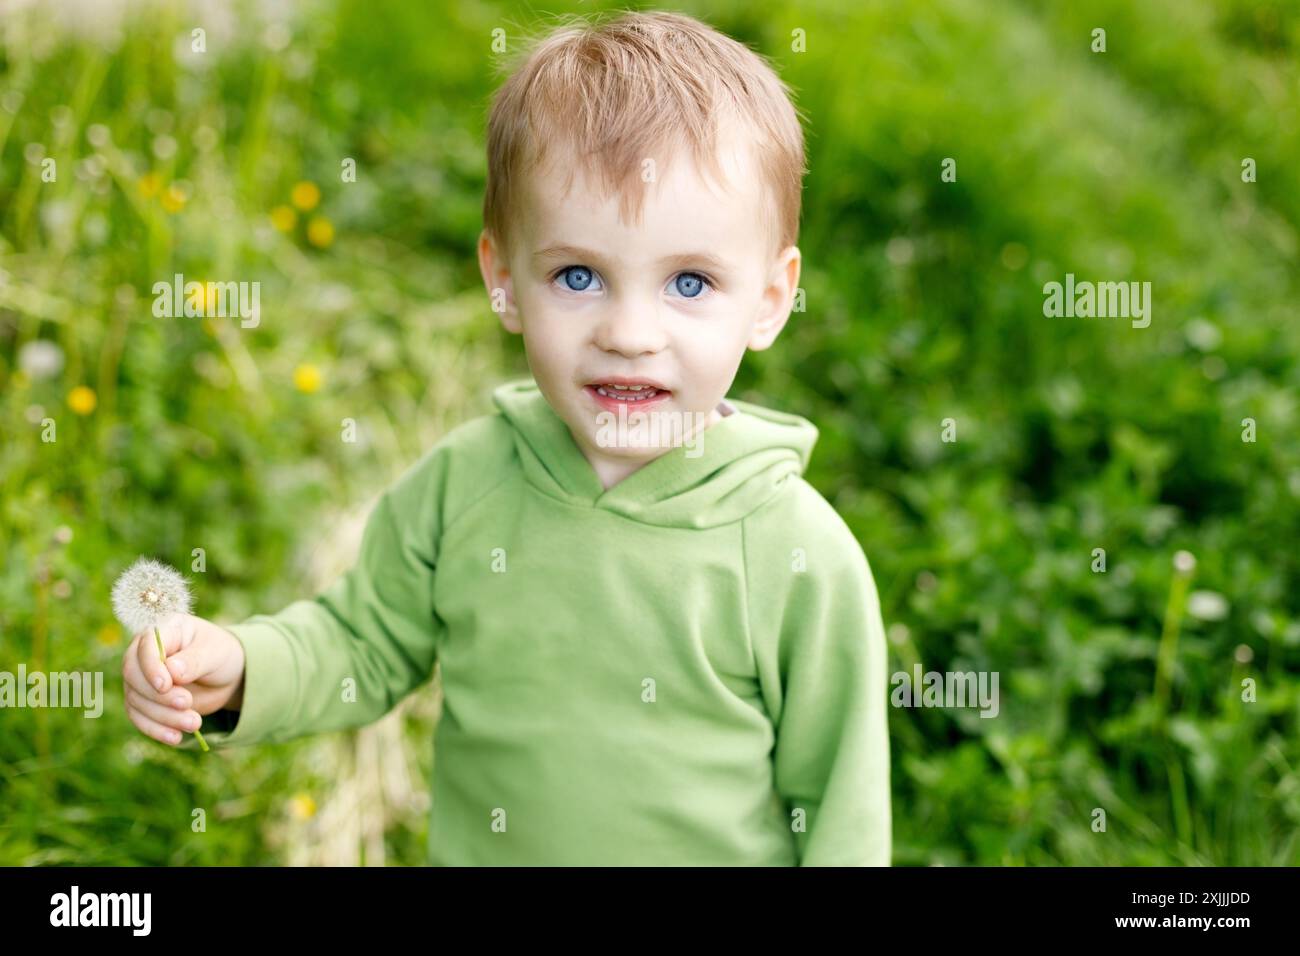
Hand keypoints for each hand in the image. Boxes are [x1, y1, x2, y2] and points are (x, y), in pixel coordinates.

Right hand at [120, 613, 245, 746]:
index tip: (166, 685)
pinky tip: (175, 738)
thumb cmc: (220, 654)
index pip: (146, 647)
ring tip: (194, 723)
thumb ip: (195, 660)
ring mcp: (141, 678)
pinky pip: (139, 717)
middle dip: (159, 695)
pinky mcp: (144, 701)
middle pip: (134, 676)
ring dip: (163, 716)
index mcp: (163, 629)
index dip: (151, 667)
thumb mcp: (216, 652)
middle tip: (187, 703)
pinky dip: (156, 729)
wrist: (225, 675)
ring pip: (137, 700)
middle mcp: (144, 652)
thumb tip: (172, 671)